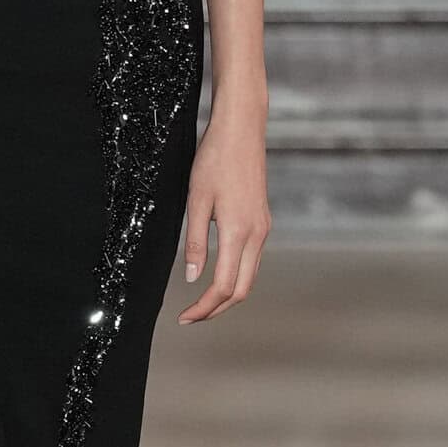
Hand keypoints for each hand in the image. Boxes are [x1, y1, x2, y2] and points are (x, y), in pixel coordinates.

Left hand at [176, 109, 270, 323]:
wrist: (242, 130)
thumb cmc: (215, 159)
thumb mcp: (196, 200)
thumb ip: (196, 243)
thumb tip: (193, 278)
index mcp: (238, 232)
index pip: (223, 286)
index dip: (204, 307)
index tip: (184, 317)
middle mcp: (257, 235)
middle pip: (242, 289)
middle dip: (217, 309)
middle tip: (191, 317)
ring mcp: (264, 228)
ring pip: (250, 276)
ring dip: (227, 294)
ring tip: (201, 301)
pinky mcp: (263, 221)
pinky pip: (252, 259)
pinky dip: (236, 275)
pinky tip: (218, 273)